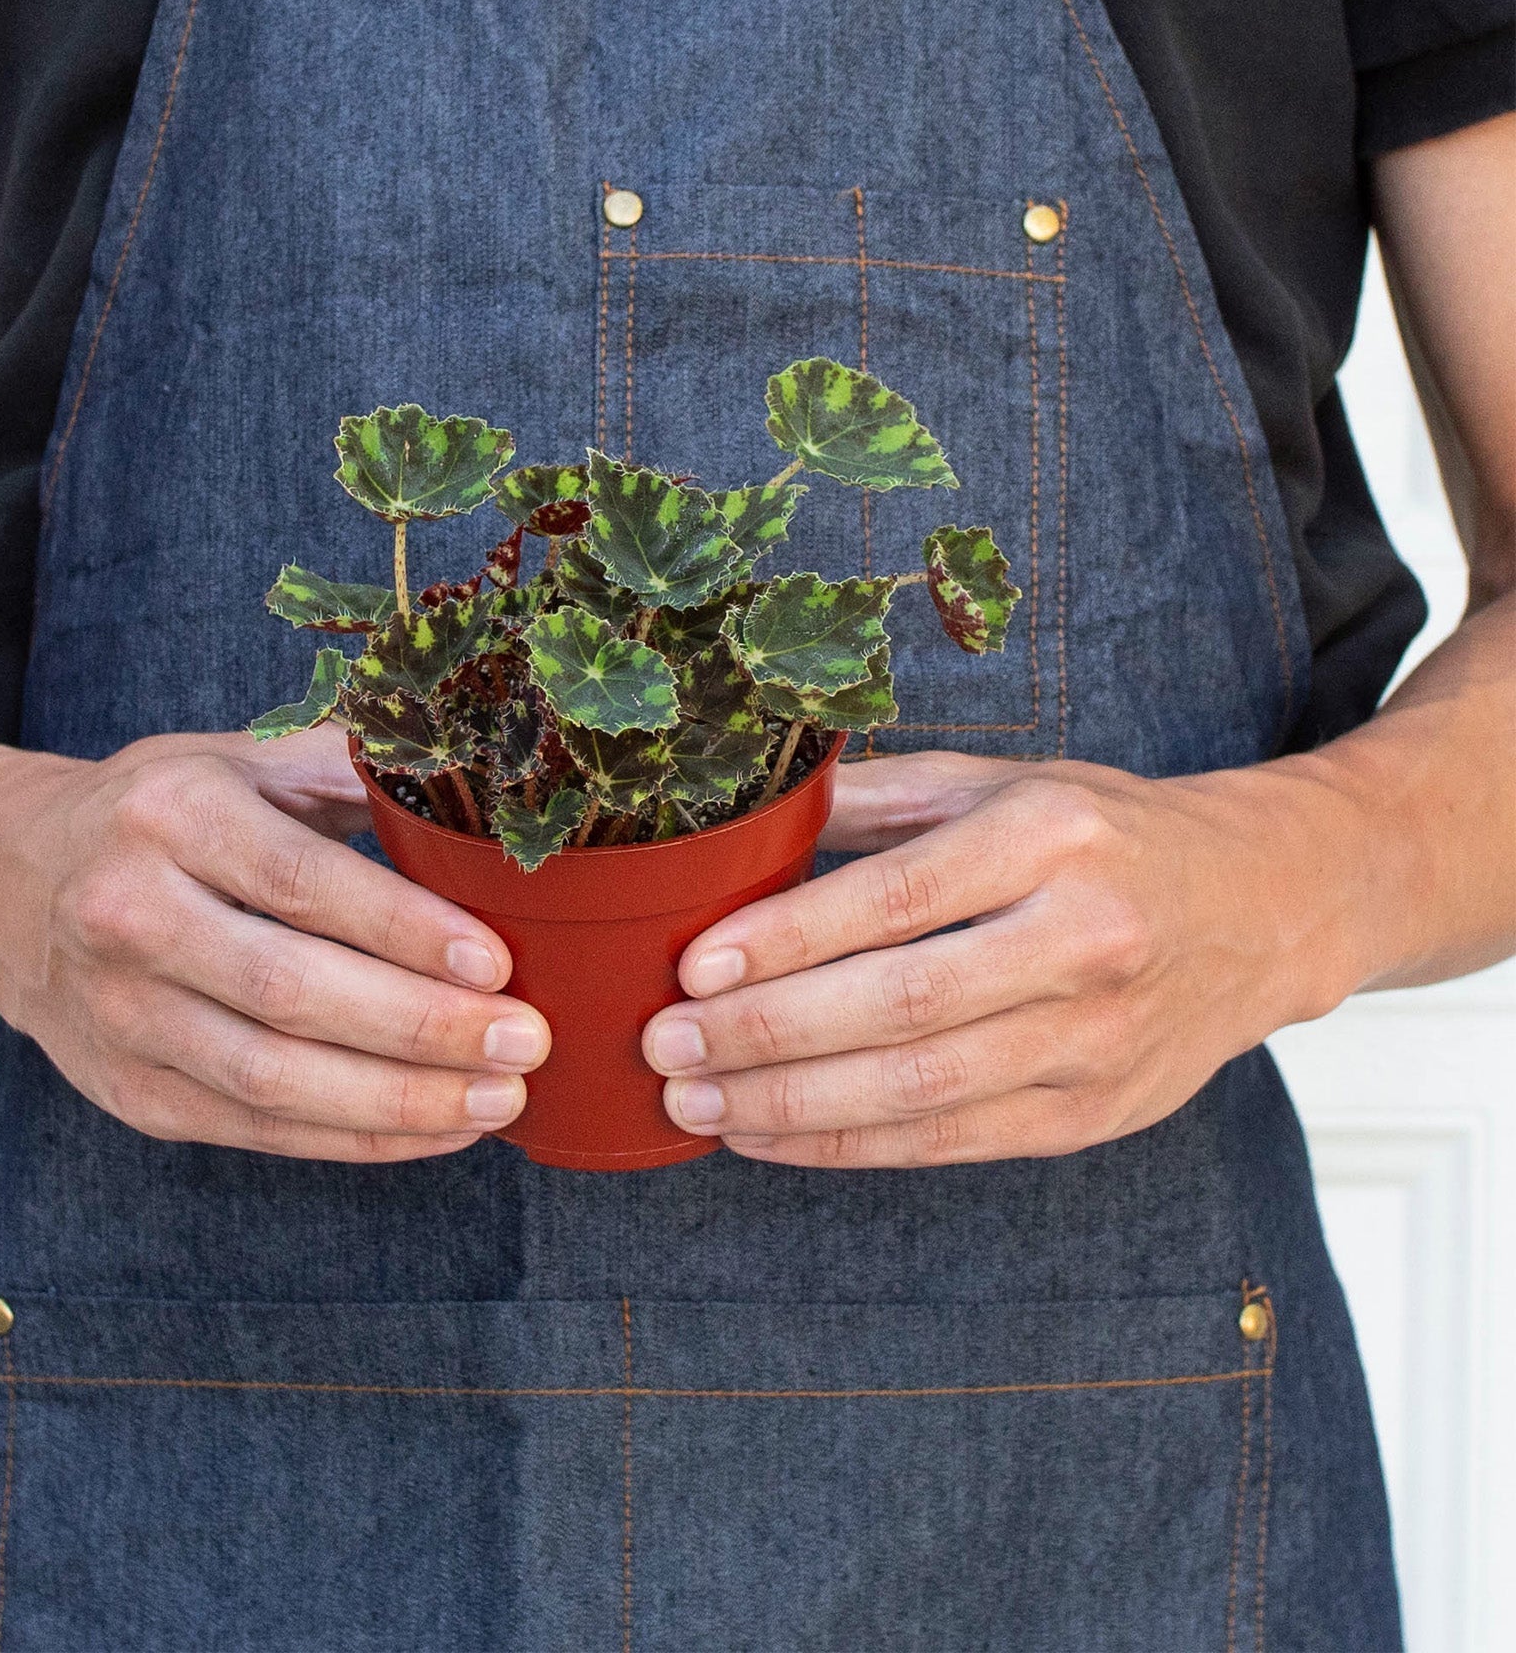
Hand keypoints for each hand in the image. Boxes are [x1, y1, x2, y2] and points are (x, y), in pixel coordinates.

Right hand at [0, 722, 549, 1160]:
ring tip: (499, 1099)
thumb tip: (472, 786)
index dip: (402, 929)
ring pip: (271, 1078)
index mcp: (171, 817)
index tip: (495, 962)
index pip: (301, 883)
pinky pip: (255, 1129)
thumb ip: (346, 769)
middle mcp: (131, 916)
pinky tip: (437, 1130)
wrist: (0, 881)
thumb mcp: (236, 761)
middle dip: (421, 1028)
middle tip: (524, 1041)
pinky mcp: (129, 1090)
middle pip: (290, 991)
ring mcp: (121, 1014)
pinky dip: (355, 1138)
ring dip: (399, 1101)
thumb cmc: (151, 815)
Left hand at [641, 750, 1370, 1167]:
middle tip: (667, 1045)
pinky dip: (849, 1147)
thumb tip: (750, 816)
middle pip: (901, 1006)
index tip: (693, 966)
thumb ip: (881, 797)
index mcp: (1054, 839)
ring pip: (921, 1091)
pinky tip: (770, 1136)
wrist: (1266, 907)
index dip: (787, 941)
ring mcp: (1097, 1040)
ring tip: (695, 1101)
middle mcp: (1086, 941)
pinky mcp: (1094, 1113)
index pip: (899, 901)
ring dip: (791, 1106)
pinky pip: (952, 1143)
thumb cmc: (1112, 835)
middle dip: (767, 1035)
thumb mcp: (1008, 784)